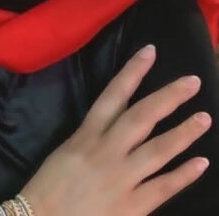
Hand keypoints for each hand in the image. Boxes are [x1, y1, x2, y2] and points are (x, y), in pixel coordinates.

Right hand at [21, 45, 210, 215]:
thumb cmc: (50, 187)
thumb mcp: (65, 153)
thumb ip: (91, 139)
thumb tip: (114, 127)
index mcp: (86, 136)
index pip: (113, 96)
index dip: (132, 72)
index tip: (150, 52)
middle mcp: (106, 151)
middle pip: (141, 117)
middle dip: (168, 97)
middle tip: (192, 81)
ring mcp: (121, 178)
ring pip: (158, 150)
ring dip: (184, 132)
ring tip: (204, 117)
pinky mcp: (132, 207)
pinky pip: (163, 187)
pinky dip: (183, 175)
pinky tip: (201, 162)